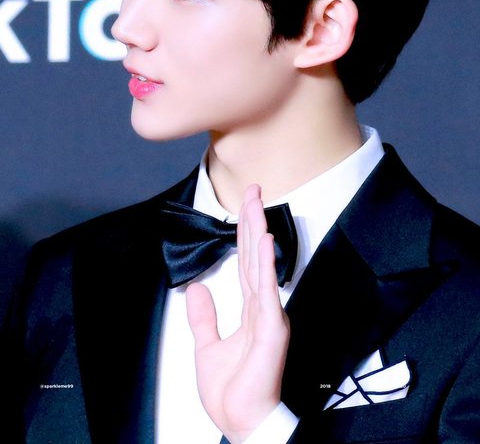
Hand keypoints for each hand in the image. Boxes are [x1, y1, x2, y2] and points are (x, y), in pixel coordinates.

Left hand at [186, 184, 290, 443]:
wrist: (239, 422)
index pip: (247, 262)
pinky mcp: (271, 327)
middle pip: (255, 255)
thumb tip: (197, 288)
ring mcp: (269, 315)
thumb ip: (203, 317)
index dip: (246, 233)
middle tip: (253, 189)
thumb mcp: (207, 347)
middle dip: (253, 220)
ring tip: (256, 203)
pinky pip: (266, 289)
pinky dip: (265, 263)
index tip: (246, 206)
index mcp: (249, 309)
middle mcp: (262, 306)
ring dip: (258, 231)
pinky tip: (264, 241)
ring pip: (261, 264)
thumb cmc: (231, 392)